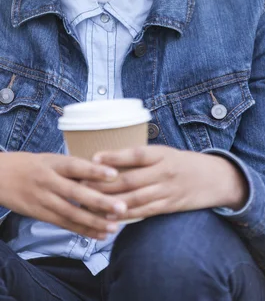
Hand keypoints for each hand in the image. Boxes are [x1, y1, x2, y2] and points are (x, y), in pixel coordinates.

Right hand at [0, 152, 127, 238]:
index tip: (114, 174)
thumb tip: (104, 171)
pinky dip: (82, 230)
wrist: (0, 176)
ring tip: (114, 227)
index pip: (76, 166)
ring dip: (94, 222)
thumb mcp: (51, 159)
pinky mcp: (40, 215)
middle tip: (122, 208)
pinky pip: (63, 224)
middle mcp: (48, 181)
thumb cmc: (33, 165)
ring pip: (70, 213)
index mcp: (54, 163)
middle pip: (75, 193)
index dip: (94, 170)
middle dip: (100, 202)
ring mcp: (43, 200)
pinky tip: (99, 234)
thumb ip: (73, 167)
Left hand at [90, 146, 248, 220]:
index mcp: (163, 154)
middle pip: (130, 180)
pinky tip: (109, 216)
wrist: (214, 179)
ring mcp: (167, 191)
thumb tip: (109, 159)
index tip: (94, 158)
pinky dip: (125, 215)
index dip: (115, 156)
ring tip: (88, 202)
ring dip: (109, 202)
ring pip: (134, 199)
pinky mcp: (168, 207)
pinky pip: (143, 212)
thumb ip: (142, 157)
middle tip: (81, 184)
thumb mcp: (166, 153)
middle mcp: (164, 172)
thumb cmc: (183, 163)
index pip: (136, 154)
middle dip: (103, 184)